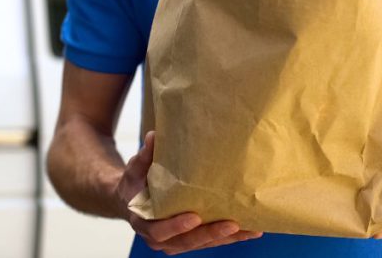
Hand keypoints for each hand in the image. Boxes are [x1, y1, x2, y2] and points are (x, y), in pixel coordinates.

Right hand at [116, 131, 262, 254]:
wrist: (132, 200)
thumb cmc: (135, 183)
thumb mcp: (135, 169)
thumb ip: (144, 156)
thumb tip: (154, 136)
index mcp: (144, 221)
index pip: (159, 230)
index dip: (176, 226)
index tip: (195, 217)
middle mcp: (159, 238)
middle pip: (186, 242)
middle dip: (210, 234)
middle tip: (232, 224)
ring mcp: (176, 242)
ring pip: (202, 244)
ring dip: (226, 238)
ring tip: (250, 230)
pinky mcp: (190, 240)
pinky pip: (211, 241)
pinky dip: (230, 237)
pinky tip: (250, 231)